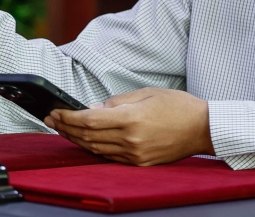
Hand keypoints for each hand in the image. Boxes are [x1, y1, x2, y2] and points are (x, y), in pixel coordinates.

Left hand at [45, 88, 214, 165]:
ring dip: (76, 140)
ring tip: (63, 130)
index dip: (68, 117)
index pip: (89, 120)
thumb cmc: (179, 106)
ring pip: (96, 149)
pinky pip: (110, 157)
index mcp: (132, 119)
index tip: (56, 112)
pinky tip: (86, 141)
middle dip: (66, 128)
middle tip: (52, 119)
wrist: (202, 128)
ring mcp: (135, 155)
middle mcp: (131, 140)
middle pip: (88, 136)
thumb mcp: (147, 93)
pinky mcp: (140, 163)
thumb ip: (117, 102)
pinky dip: (94, 148)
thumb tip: (93, 109)